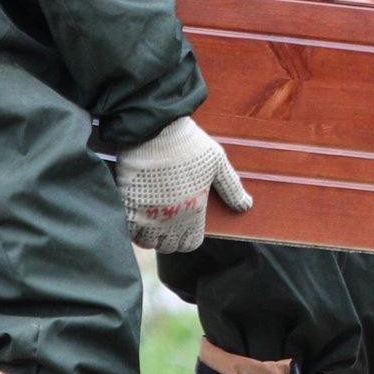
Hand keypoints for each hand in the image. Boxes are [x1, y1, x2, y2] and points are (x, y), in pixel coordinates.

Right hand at [115, 115, 252, 252]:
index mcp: (194, 210)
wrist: (156, 127)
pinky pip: (127, 229)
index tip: (184, 227)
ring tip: (149, 220)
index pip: (190, 244)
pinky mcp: (127, 202)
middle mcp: (171, 217)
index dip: (187, 238)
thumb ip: (232, 188)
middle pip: (167, 246)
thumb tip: (246, 206)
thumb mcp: (217, 163)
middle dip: (167, 238)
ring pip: (145, 241)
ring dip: (147, 235)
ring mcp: (147, 212)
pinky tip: (134, 215)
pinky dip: (130, 227)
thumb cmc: (190, 143)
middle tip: (165, 222)